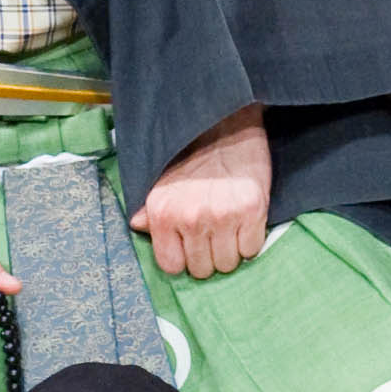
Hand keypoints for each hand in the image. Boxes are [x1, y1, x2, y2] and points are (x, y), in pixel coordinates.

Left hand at [132, 102, 270, 279]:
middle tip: (213, 233)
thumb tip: (138, 226)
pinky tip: (244, 221)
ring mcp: (222, 216)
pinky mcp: (252, 210)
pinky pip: (252, 249)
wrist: (227, 122)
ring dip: (230, 250)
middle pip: (202, 269)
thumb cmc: (193, 153)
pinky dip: (250, 240)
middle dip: (208, 256)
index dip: (183, 259)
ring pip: (228, 264)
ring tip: (229, 227)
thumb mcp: (162, 179)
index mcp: (162, 212)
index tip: (191, 246)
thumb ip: (150, 209)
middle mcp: (190, 218)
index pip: (171, 266)